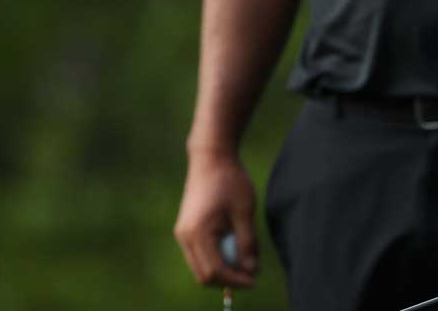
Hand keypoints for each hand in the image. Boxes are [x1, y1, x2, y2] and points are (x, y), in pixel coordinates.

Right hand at [173, 149, 258, 287]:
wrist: (211, 157)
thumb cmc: (230, 180)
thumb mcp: (244, 211)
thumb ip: (247, 242)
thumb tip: (252, 270)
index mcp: (197, 232)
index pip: (214, 271)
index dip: (235, 280)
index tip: (255, 280)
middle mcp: (184, 237)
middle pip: (204, 274)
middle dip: (228, 278)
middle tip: (252, 273)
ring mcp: (182, 234)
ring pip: (201, 266)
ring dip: (223, 268)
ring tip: (245, 259)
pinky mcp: (186, 229)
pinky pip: (200, 254)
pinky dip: (217, 257)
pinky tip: (234, 247)